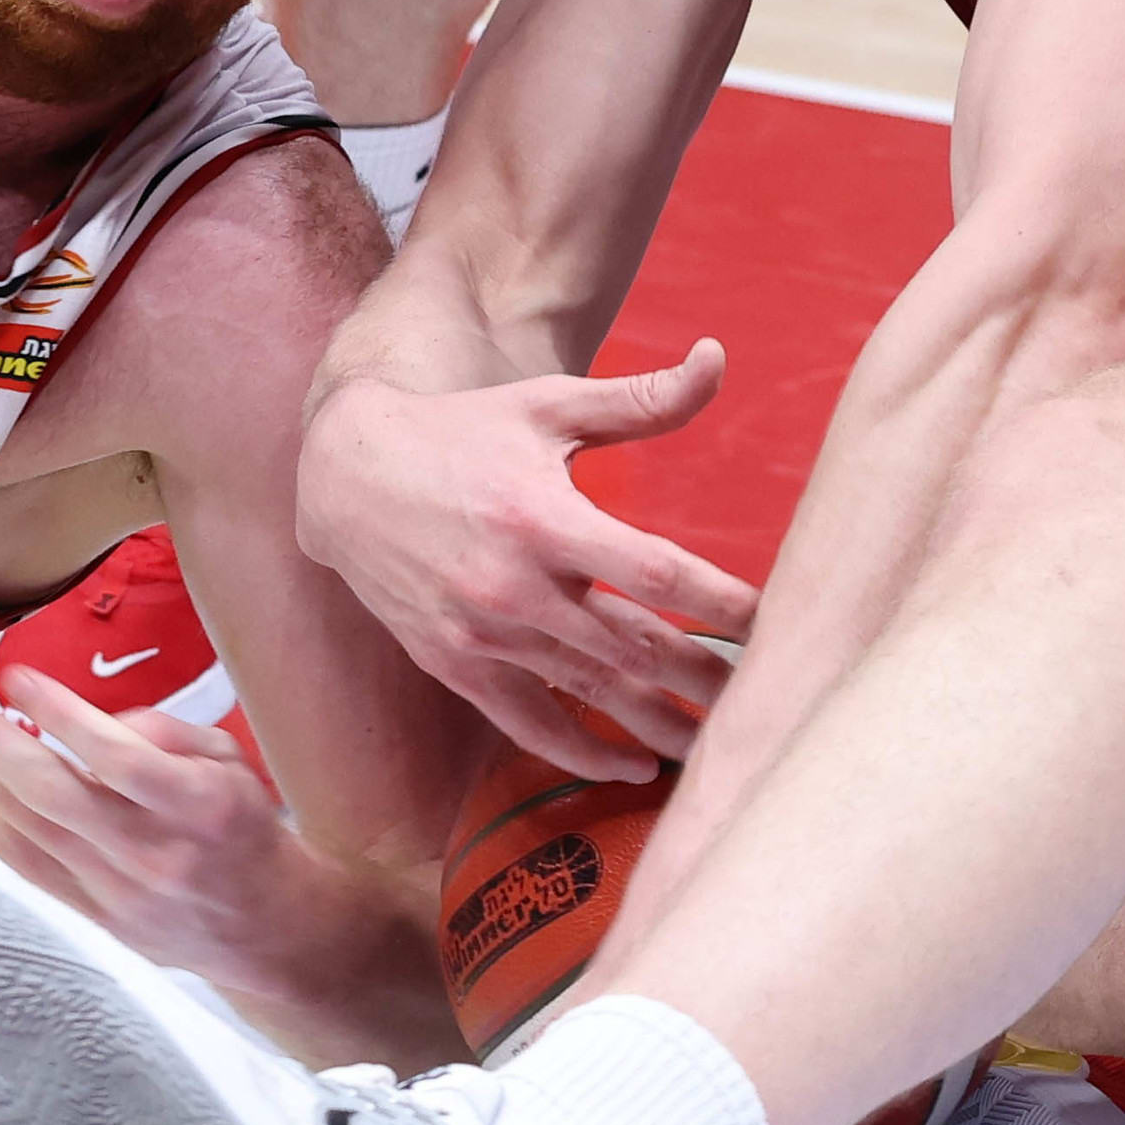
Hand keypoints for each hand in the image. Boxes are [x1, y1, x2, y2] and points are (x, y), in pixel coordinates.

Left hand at [0, 670, 314, 995]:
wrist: (270, 931)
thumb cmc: (246, 831)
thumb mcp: (230, 763)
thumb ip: (164, 733)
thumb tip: (91, 721)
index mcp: (198, 807)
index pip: (119, 760)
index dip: (61, 717)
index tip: (15, 678)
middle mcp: (153, 854)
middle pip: (53, 795)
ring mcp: (118, 893)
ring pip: (29, 831)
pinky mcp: (95, 917)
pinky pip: (28, 864)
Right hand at [295, 347, 759, 781]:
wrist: (346, 474)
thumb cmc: (463, 433)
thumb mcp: (547, 406)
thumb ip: (640, 399)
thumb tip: (717, 356)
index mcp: (544, 516)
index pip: (655, 573)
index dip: (722, 603)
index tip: (777, 624)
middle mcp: (514, 583)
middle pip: (635, 647)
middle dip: (707, 680)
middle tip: (770, 702)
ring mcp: (481, 631)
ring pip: (590, 692)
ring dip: (660, 725)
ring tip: (721, 748)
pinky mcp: (454, 662)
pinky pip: (527, 721)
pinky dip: (582, 750)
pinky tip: (634, 768)